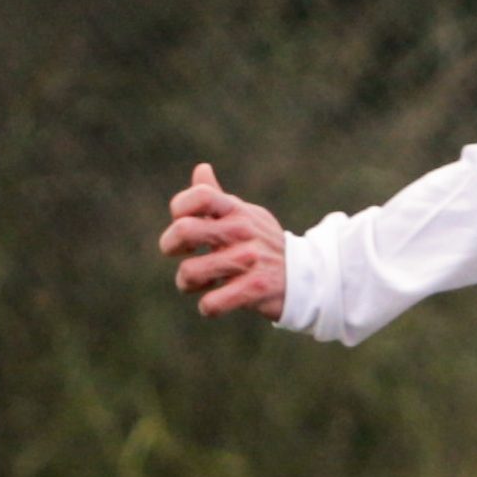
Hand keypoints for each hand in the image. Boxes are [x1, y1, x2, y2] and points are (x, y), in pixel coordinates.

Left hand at [159, 164, 290, 320]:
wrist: (306, 276)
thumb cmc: (264, 244)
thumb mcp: (246, 215)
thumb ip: (217, 196)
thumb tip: (201, 169)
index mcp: (236, 210)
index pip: (200, 196)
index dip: (180, 208)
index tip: (183, 222)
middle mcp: (242, 231)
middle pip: (184, 230)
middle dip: (169, 246)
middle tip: (179, 254)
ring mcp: (249, 260)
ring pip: (190, 272)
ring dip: (187, 283)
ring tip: (200, 283)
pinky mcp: (255, 289)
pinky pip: (212, 302)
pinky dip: (208, 307)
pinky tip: (215, 302)